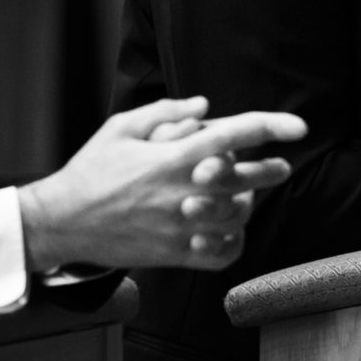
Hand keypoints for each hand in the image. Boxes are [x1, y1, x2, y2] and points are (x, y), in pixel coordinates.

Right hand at [19, 96, 305, 273]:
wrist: (61, 222)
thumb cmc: (91, 170)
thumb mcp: (121, 127)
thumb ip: (166, 112)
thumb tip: (205, 107)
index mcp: (171, 157)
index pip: (234, 135)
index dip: (271, 127)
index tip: (298, 127)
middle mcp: (181, 192)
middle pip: (245, 179)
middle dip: (270, 170)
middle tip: (280, 166)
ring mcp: (180, 226)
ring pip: (237, 216)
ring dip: (248, 204)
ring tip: (248, 195)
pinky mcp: (175, 253)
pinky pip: (220, 253)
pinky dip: (233, 242)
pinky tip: (230, 230)